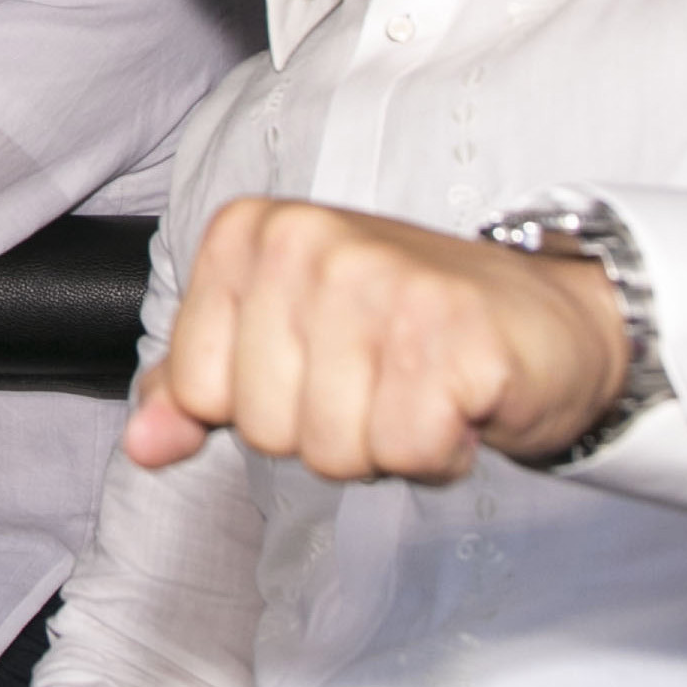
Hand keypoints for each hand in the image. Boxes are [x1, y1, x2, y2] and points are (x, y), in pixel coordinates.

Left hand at [126, 197, 628, 482]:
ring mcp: (380, 280)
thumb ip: (195, 388)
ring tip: (417, 390)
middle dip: (325, 430)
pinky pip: (405, 453)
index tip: (316, 365)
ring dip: (382, 444)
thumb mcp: (278, 342)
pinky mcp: (452, 334)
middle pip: (264, 427)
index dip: (261, 404)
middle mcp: (308, 241)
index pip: (198, 389)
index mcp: (249, 234)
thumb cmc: (401, 329)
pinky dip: (437, 452)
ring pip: (330, 449)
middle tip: (380, 380)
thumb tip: (142, 443)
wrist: (545, 320)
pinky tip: (457, 404)